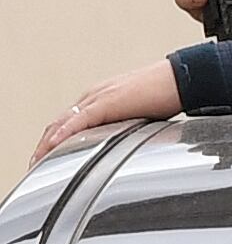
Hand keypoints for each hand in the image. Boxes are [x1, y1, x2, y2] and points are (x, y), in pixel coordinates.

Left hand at [33, 62, 183, 161]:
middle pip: (59, 123)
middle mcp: (95, 95)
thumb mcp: (139, 114)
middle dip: (44, 145)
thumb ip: (125, 126)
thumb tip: (123, 146)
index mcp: (102, 98)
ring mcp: (99, 97)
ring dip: (46, 144)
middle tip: (36, 165)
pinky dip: (62, 135)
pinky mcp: (107, 102)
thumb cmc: (168, 94)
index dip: (54, 140)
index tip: (48, 158)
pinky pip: (77, 122)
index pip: (68, 122)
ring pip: (62, 123)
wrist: (184, 78)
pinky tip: (53, 147)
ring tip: (37, 162)